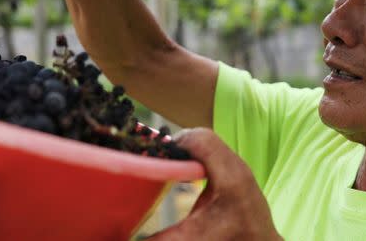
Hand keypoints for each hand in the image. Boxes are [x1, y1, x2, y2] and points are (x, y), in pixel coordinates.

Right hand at [147, 128, 282, 240]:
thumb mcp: (191, 240)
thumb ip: (158, 239)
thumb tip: (126, 233)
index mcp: (230, 180)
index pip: (201, 140)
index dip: (175, 143)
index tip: (153, 156)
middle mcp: (237, 166)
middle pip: (202, 136)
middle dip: (176, 145)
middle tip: (155, 160)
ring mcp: (239, 165)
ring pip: (207, 139)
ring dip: (185, 147)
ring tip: (165, 163)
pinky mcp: (236, 168)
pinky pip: (212, 148)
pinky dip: (194, 152)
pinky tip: (180, 170)